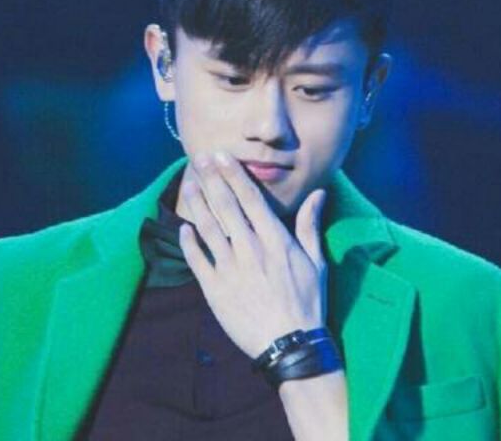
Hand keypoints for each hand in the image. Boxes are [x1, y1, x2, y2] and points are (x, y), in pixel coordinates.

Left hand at [179, 150, 328, 358]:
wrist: (291, 345)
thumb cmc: (308, 302)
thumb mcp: (316, 262)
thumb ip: (310, 225)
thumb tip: (318, 193)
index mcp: (274, 239)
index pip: (250, 198)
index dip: (233, 174)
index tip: (221, 157)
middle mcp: (249, 248)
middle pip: (225, 206)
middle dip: (211, 179)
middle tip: (200, 159)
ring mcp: (229, 268)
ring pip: (208, 228)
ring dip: (196, 203)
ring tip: (188, 184)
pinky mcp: (214, 289)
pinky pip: (196, 260)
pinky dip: (188, 243)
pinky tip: (182, 228)